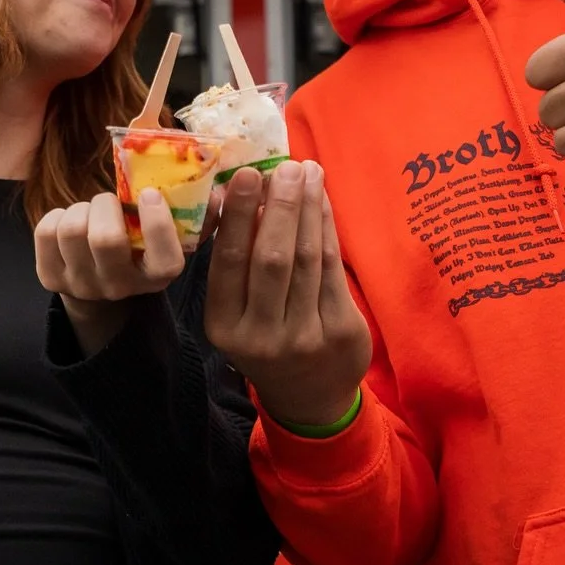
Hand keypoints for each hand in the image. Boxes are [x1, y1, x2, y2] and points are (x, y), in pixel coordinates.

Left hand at [35, 189, 187, 355]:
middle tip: (111, 202)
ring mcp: (81, 285)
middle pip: (106, 239)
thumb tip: (218, 192)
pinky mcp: (50, 277)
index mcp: (157, 278)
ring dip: (82, 208)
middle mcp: (119, 287)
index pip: (165, 260)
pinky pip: (47, 231)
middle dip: (106, 205)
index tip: (150, 194)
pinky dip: (58, 214)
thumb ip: (199, 216)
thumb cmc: (141, 250)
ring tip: (92, 213)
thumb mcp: (172, 239)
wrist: (100, 285)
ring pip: (72, 230)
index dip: (157, 223)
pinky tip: (71, 222)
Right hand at [205, 159, 371, 428]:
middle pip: (271, 258)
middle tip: (286, 166)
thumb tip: (239, 192)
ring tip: (308, 172)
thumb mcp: (237, 312)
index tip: (247, 174)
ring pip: (307, 259)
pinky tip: (322, 201)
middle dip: (280, 206)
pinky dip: (328, 229)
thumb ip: (236, 263)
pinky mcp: (340, 332)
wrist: (308, 398)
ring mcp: (303, 336)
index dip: (239, 216)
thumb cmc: (265, 338)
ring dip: (308, 209)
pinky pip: (334, 269)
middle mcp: (261, 335)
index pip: (229, 263)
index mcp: (224, 326)